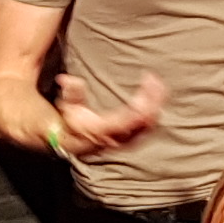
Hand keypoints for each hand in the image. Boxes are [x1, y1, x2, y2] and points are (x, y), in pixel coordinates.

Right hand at [51, 72, 165, 157]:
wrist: (73, 143)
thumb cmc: (73, 124)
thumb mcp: (69, 107)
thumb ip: (72, 93)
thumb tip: (66, 79)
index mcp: (107, 129)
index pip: (133, 116)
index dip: (145, 99)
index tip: (148, 80)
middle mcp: (120, 138)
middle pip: (146, 120)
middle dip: (154, 98)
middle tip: (154, 79)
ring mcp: (127, 141)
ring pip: (150, 124)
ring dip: (157, 104)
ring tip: (157, 85)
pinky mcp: (132, 140)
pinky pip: (149, 127)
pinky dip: (155, 112)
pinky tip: (156, 98)